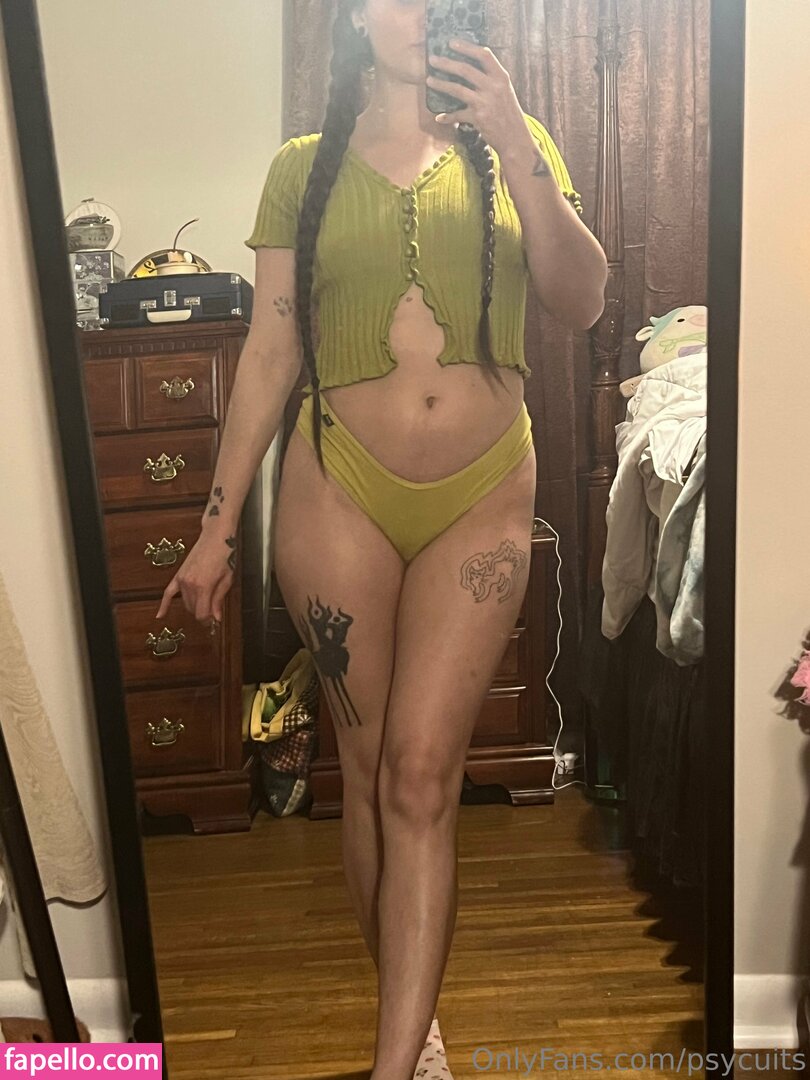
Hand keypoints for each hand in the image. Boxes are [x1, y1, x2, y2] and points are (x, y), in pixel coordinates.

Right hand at [154, 531, 235, 626]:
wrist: (216, 537)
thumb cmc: (224, 554)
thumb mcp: (227, 580)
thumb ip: (219, 600)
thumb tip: (216, 617)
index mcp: (204, 586)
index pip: (201, 614)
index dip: (208, 620)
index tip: (213, 620)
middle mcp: (190, 584)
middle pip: (193, 610)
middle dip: (202, 613)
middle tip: (212, 612)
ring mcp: (182, 579)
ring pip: (185, 603)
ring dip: (193, 607)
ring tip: (204, 603)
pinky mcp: (179, 574)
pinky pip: (168, 593)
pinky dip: (164, 605)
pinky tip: (160, 615)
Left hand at [426, 38, 527, 155]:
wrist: (515, 138)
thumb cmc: (509, 114)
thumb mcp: (505, 91)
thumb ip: (492, 80)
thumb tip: (471, 69)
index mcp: (501, 77)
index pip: (484, 55)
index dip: (467, 47)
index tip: (452, 43)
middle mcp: (493, 87)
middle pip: (465, 69)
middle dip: (446, 63)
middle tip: (433, 59)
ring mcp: (485, 102)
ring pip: (457, 89)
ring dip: (441, 84)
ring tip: (429, 80)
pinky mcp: (478, 117)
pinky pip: (458, 114)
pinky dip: (447, 116)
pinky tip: (439, 117)